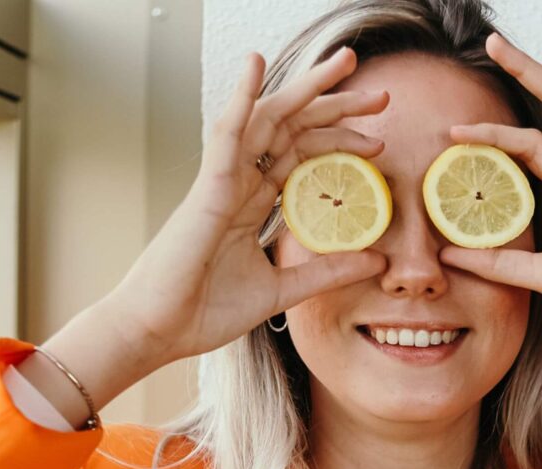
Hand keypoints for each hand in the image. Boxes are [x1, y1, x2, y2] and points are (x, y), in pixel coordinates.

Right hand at [103, 47, 387, 367]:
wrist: (158, 332)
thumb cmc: (204, 310)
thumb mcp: (281, 289)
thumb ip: (326, 271)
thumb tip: (376, 260)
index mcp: (253, 202)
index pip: (303, 156)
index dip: (341, 142)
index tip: (380, 144)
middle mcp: (240, 182)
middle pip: (294, 129)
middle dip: (337, 106)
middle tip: (382, 96)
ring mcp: (223, 181)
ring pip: (268, 119)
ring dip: (306, 88)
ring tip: (343, 63)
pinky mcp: (206, 189)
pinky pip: (226, 135)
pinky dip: (241, 98)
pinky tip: (256, 64)